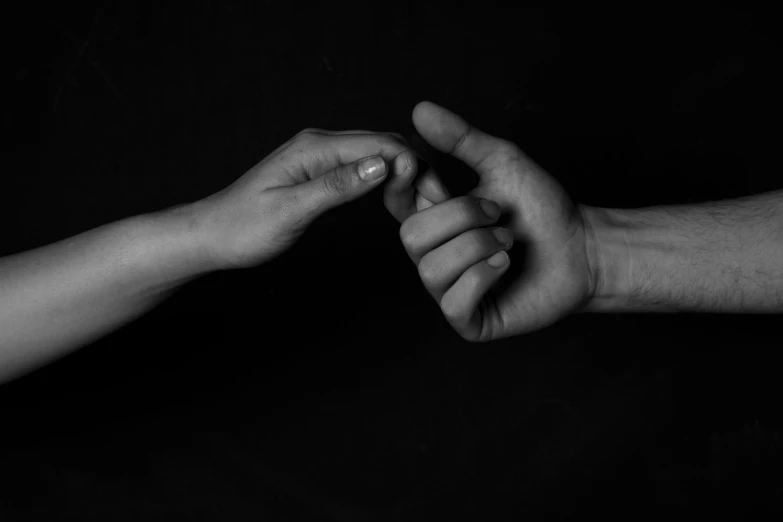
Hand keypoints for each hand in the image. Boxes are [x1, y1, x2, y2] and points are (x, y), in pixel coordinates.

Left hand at [189, 129, 422, 269]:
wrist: (212, 236)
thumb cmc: (243, 227)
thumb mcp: (291, 211)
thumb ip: (337, 186)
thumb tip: (383, 165)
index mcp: (314, 148)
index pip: (379, 144)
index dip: (411, 167)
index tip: (428, 200)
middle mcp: (319, 144)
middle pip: (383, 145)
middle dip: (414, 171)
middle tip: (433, 207)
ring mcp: (320, 156)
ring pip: (376, 156)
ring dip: (402, 177)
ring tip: (419, 208)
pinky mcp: (320, 172)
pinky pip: (362, 169)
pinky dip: (385, 182)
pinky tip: (395, 202)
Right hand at [384, 102, 595, 341]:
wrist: (583, 249)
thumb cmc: (542, 209)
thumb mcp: (501, 163)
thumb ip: (461, 139)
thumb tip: (419, 109)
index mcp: (435, 220)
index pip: (394, 203)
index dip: (398, 185)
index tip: (415, 163)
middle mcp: (434, 256)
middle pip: (411, 237)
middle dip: (460, 218)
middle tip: (497, 214)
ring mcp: (448, 290)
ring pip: (431, 269)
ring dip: (478, 246)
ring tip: (508, 242)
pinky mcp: (468, 319)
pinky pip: (453, 300)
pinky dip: (483, 276)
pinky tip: (506, 266)